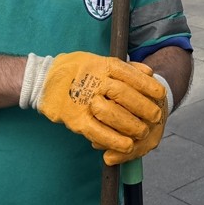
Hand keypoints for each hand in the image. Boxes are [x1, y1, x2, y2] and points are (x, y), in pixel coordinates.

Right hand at [32, 52, 164, 152]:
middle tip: (156, 117)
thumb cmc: (75, 69)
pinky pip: (98, 131)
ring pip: (113, 114)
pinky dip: (114, 140)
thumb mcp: (98, 60)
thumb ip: (124, 67)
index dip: (147, 86)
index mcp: (101, 65)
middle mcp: (93, 80)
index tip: (161, 94)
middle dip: (143, 107)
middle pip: (125, 94)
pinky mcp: (75, 118)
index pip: (129, 74)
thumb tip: (149, 72)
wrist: (42, 79)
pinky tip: (126, 145)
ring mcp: (84, 100)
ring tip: (143, 132)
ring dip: (131, 125)